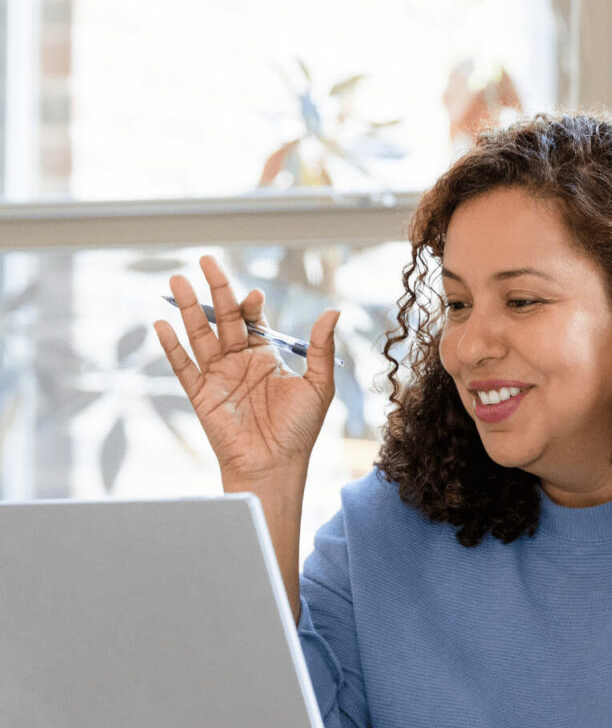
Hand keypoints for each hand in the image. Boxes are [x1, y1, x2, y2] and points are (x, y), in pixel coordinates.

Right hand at [153, 255, 339, 480]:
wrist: (275, 467)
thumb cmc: (299, 431)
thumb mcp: (318, 386)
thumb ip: (320, 348)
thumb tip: (333, 310)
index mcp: (265, 356)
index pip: (253, 319)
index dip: (251, 304)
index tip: (254, 295)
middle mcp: (239, 361)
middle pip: (224, 318)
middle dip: (215, 289)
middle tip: (206, 260)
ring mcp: (217, 376)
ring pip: (200, 334)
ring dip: (188, 308)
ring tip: (176, 280)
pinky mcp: (200, 395)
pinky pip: (182, 366)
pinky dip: (171, 346)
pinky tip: (161, 323)